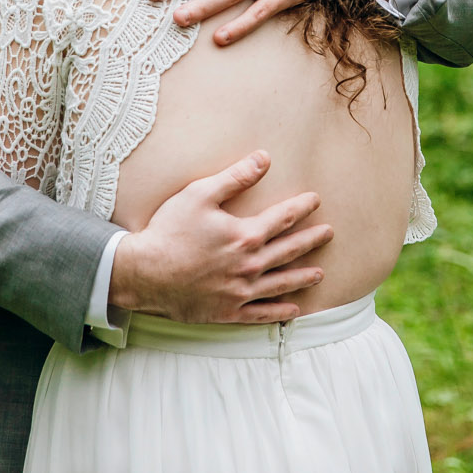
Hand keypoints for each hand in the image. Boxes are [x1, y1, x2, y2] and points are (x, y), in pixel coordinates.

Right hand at [108, 151, 333, 322]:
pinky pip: (261, 314)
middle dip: (311, 240)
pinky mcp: (228, 312)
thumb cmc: (169, 230)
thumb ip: (235, 177)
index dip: (301, 207)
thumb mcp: (200, 194)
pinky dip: (280, 312)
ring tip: (320, 274)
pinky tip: (294, 310)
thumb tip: (264, 158)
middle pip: (289, 251)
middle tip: (329, 234)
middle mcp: (249, 266)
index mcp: (245, 236)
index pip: (282, 219)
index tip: (316, 200)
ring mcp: (240, 292)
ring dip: (302, 277)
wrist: (144, 273)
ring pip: (281, 284)